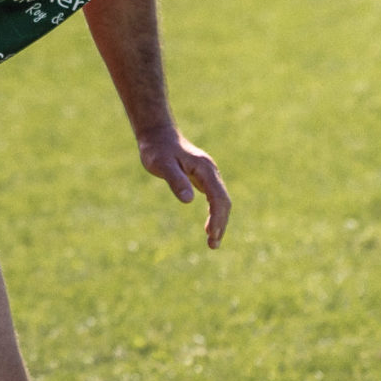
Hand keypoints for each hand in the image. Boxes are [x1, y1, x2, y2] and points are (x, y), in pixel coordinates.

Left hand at [139, 128, 229, 246]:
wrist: (157, 135)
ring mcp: (209, 175)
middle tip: (213, 245)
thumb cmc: (157, 150)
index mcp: (205, 169)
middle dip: (221, 223)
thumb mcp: (162, 165)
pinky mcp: (203, 178)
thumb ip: (176, 181)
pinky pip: (215, 198)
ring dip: (220, 221)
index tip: (212, 235)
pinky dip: (215, 213)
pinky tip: (210, 226)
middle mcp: (211, 172)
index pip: (218, 197)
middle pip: (224, 201)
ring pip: (221, 201)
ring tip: (212, 241)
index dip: (217, 217)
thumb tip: (188, 200)